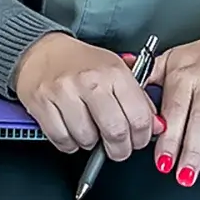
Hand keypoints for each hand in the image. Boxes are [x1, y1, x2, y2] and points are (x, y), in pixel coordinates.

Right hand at [11, 34, 157, 157]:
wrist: (43, 50)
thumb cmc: (82, 63)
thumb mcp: (117, 71)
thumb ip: (139, 99)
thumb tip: (156, 126)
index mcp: (114, 72)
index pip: (139, 116)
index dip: (142, 137)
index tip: (139, 140)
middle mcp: (90, 81)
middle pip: (115, 132)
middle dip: (120, 149)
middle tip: (119, 149)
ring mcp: (64, 93)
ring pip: (87, 139)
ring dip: (91, 144)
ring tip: (91, 132)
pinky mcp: (42, 104)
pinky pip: (62, 140)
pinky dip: (70, 144)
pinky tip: (73, 132)